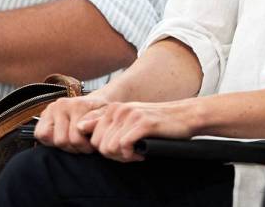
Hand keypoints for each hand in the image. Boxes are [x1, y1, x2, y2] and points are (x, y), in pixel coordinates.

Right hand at [34, 95, 108, 153]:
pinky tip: (64, 138)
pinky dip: (50, 141)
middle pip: (61, 140)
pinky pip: (40, 135)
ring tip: (74, 142)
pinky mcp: (42, 116)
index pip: (75, 138)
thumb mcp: (105, 115)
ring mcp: (50, 109)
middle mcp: (61, 105)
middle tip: (83, 145)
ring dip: (63, 145)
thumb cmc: (100, 112)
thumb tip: (81, 127)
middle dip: (74, 147)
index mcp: (77, 105)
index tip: (92, 145)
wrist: (94, 103)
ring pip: (49, 139)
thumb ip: (96, 120)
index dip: (85, 147)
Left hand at [79, 99, 202, 161]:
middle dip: (113, 155)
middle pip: (98, 145)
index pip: (91, 136)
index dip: (103, 149)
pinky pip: (123, 147)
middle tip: (130, 153)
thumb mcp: (129, 119)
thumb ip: (105, 122)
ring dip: (123, 157)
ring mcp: (130, 115)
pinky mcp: (142, 123)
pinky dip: (132, 155)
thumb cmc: (157, 122)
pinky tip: (142, 152)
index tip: (119, 150)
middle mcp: (118, 109)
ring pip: (109, 148)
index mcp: (112, 108)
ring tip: (137, 152)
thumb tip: (79, 127)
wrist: (185, 116)